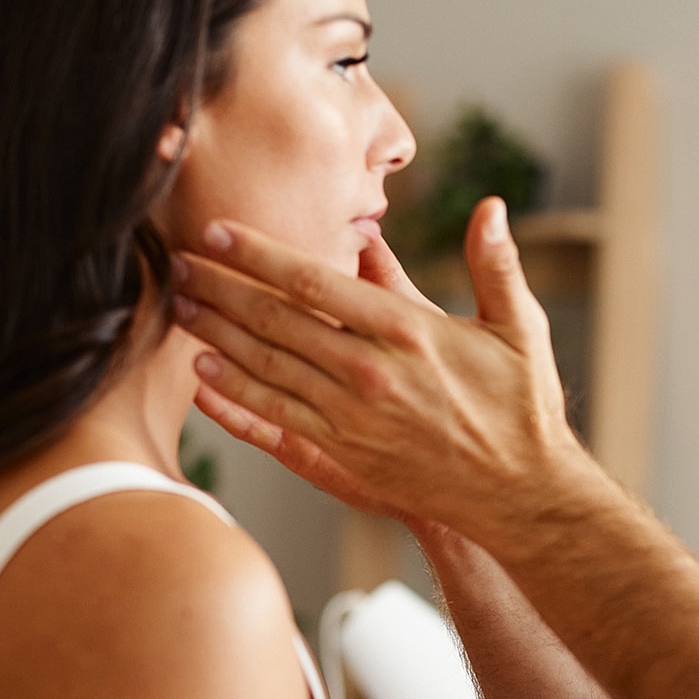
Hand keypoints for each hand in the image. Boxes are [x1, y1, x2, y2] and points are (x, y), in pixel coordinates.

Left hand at [171, 198, 598, 547]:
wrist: (518, 492)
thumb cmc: (520, 406)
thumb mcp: (518, 327)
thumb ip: (495, 264)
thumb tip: (489, 205)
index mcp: (406, 331)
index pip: (312, 281)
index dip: (257, 255)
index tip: (218, 231)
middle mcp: (368, 373)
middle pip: (274, 321)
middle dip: (220, 288)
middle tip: (177, 262)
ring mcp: (350, 419)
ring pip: (264, 369)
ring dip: (215, 336)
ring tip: (180, 307)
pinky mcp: (342, 456)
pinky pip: (272, 421)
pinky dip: (232, 399)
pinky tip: (201, 378)